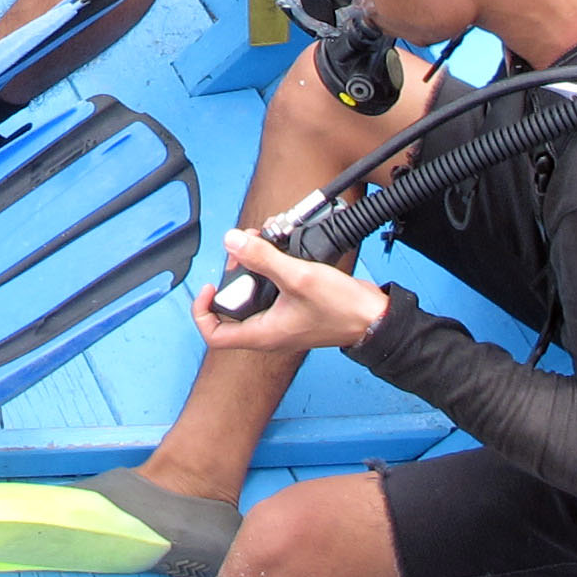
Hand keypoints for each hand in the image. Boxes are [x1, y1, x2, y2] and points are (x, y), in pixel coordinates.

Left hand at [194, 227, 391, 355]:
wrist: (373, 317)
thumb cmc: (341, 310)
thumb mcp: (298, 277)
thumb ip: (263, 258)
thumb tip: (232, 242)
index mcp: (263, 334)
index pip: (214, 334)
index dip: (202, 311)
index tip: (209, 286)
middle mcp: (269, 329)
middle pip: (232, 304)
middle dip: (233, 273)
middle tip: (243, 252)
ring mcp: (281, 318)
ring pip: (252, 292)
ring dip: (253, 265)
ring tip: (260, 243)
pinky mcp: (294, 306)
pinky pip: (272, 286)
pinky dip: (271, 266)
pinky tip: (279, 250)